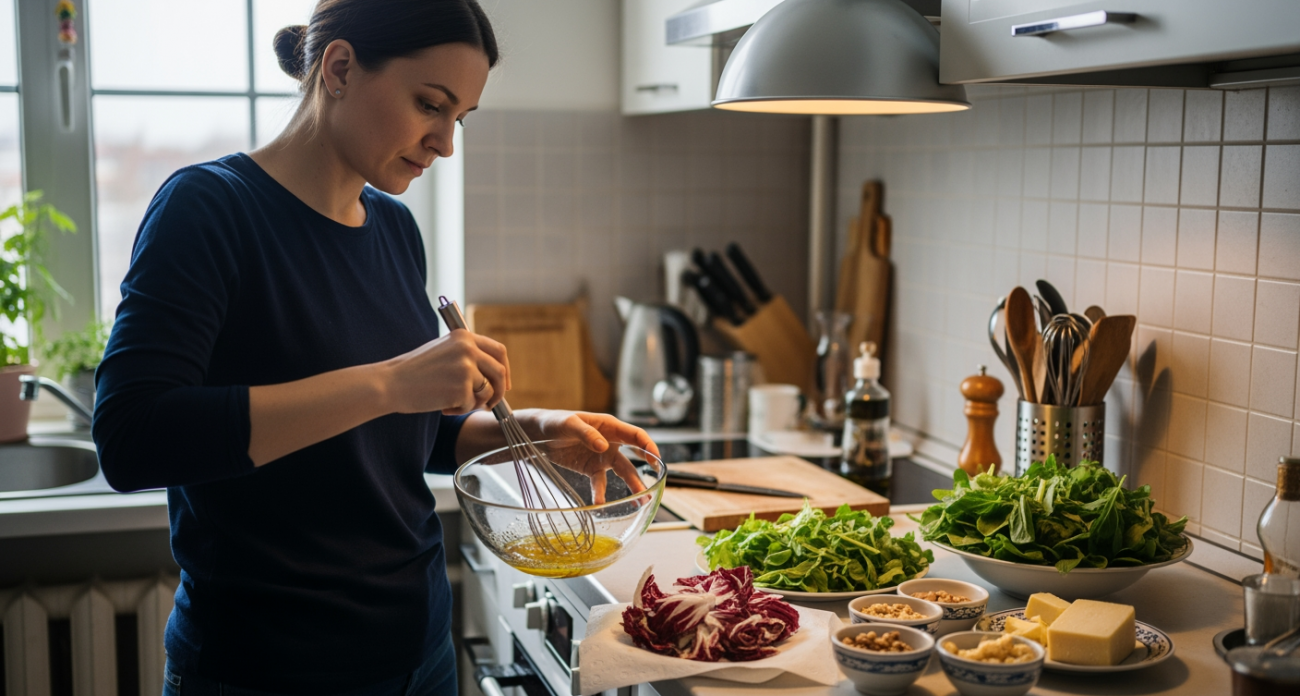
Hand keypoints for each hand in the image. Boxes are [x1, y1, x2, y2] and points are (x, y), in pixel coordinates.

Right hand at [383, 329, 509, 415]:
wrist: (391, 383)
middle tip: (490, 404)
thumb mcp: (444, 352)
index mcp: (464, 336)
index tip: (503, 384)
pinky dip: (460, 410)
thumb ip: (467, 357)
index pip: (498, 351)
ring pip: (487, 391)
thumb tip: (495, 377)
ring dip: (474, 403)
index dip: (505, 370)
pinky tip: (443, 406)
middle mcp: (468, 349)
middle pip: (500, 372)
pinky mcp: (462, 388)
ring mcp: (466, 368)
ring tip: (452, 403)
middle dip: (498, 391)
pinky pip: (472, 405)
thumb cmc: (414, 372)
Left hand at [515, 409, 659, 503]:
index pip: (635, 435)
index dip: (648, 446)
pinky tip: (599, 504)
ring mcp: (602, 456)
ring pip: (621, 472)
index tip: (656, 459)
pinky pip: (600, 483)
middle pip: (633, 458)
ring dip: (631, 485)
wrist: (537, 434)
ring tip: (638, 501)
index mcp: (609, 426)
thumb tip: (604, 447)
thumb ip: (587, 434)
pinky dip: (600, 493)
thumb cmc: (555, 421)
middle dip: (645, 472)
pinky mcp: (590, 469)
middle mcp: (611, 442)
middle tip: (652, 486)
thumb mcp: (569, 424)